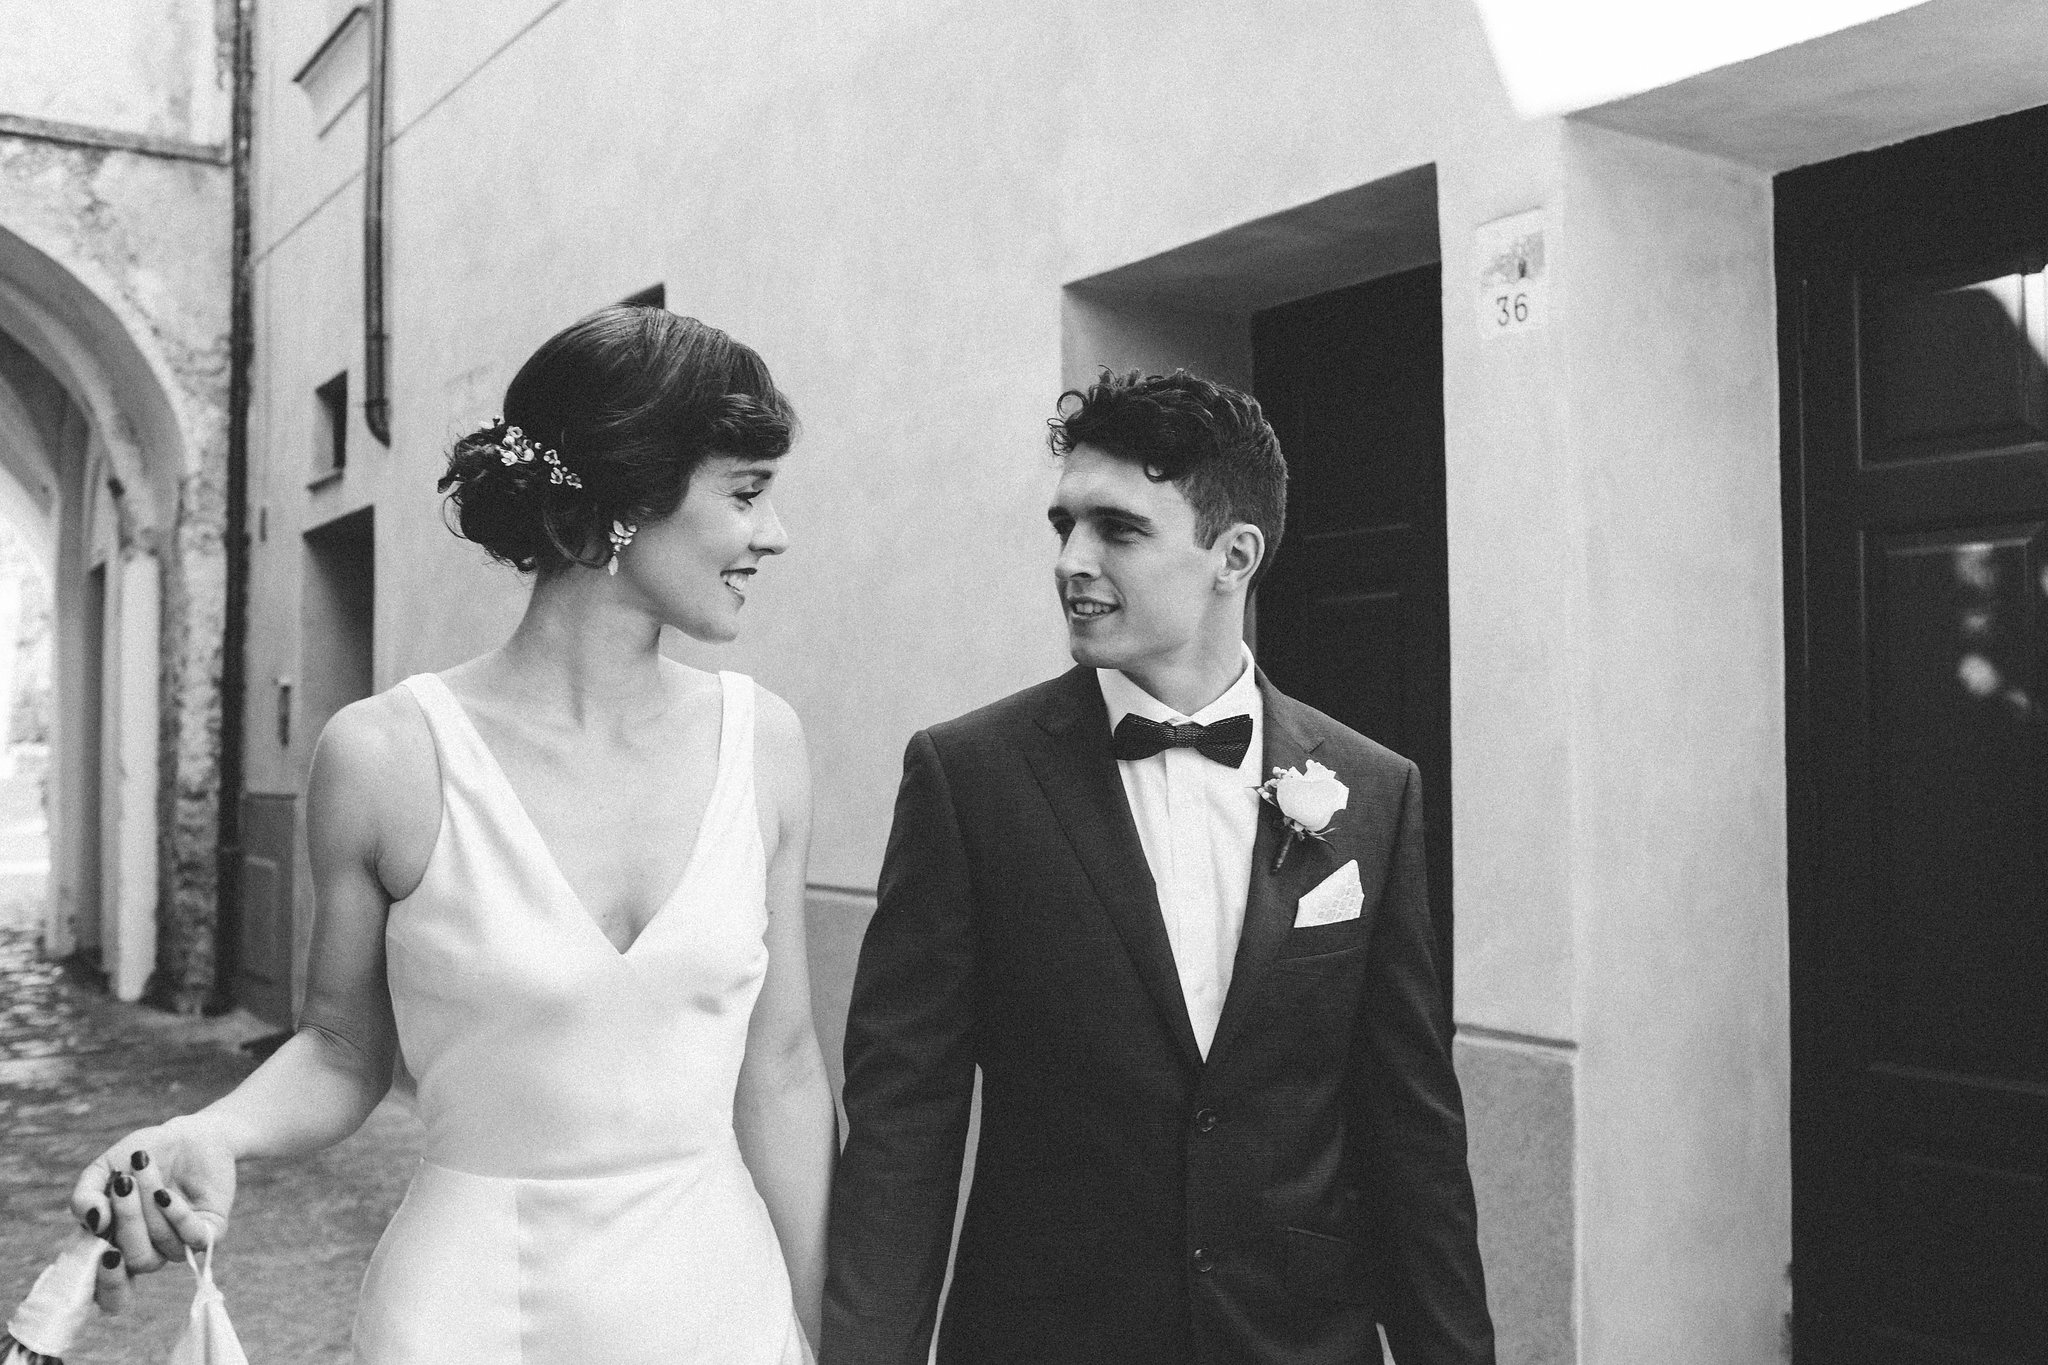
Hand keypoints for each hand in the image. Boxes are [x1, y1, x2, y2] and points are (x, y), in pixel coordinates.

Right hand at [68, 1115, 235, 1306]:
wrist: (187, 1134)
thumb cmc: (140, 1157)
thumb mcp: (103, 1171)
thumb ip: (85, 1197)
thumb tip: (92, 1224)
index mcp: (117, 1246)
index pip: (110, 1291)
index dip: (107, 1285)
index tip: (105, 1256)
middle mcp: (149, 1251)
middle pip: (136, 1261)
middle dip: (128, 1222)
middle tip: (123, 1184)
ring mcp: (180, 1244)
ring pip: (162, 1246)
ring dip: (149, 1206)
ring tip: (144, 1166)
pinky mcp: (210, 1232)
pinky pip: (192, 1239)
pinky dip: (176, 1216)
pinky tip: (166, 1194)